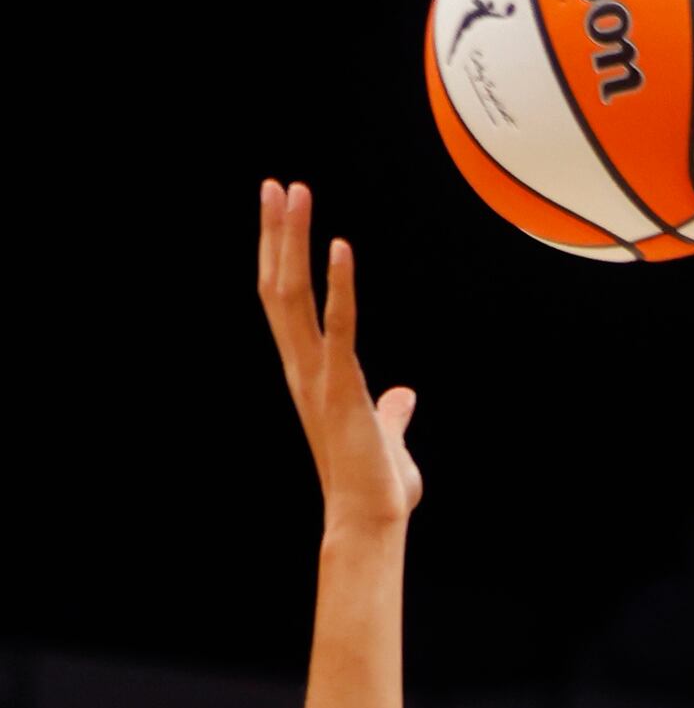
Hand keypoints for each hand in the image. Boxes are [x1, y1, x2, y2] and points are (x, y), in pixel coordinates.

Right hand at [258, 181, 421, 534]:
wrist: (371, 523)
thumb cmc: (376, 489)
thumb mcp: (387, 439)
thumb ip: (392, 414)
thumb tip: (403, 398)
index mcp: (310, 378)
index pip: (284, 306)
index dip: (279, 258)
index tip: (279, 216)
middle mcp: (303, 372)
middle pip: (277, 289)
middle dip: (276, 235)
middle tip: (275, 185)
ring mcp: (319, 380)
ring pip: (293, 297)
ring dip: (294, 242)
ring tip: (295, 193)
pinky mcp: (344, 391)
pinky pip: (340, 328)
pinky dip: (339, 287)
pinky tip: (341, 247)